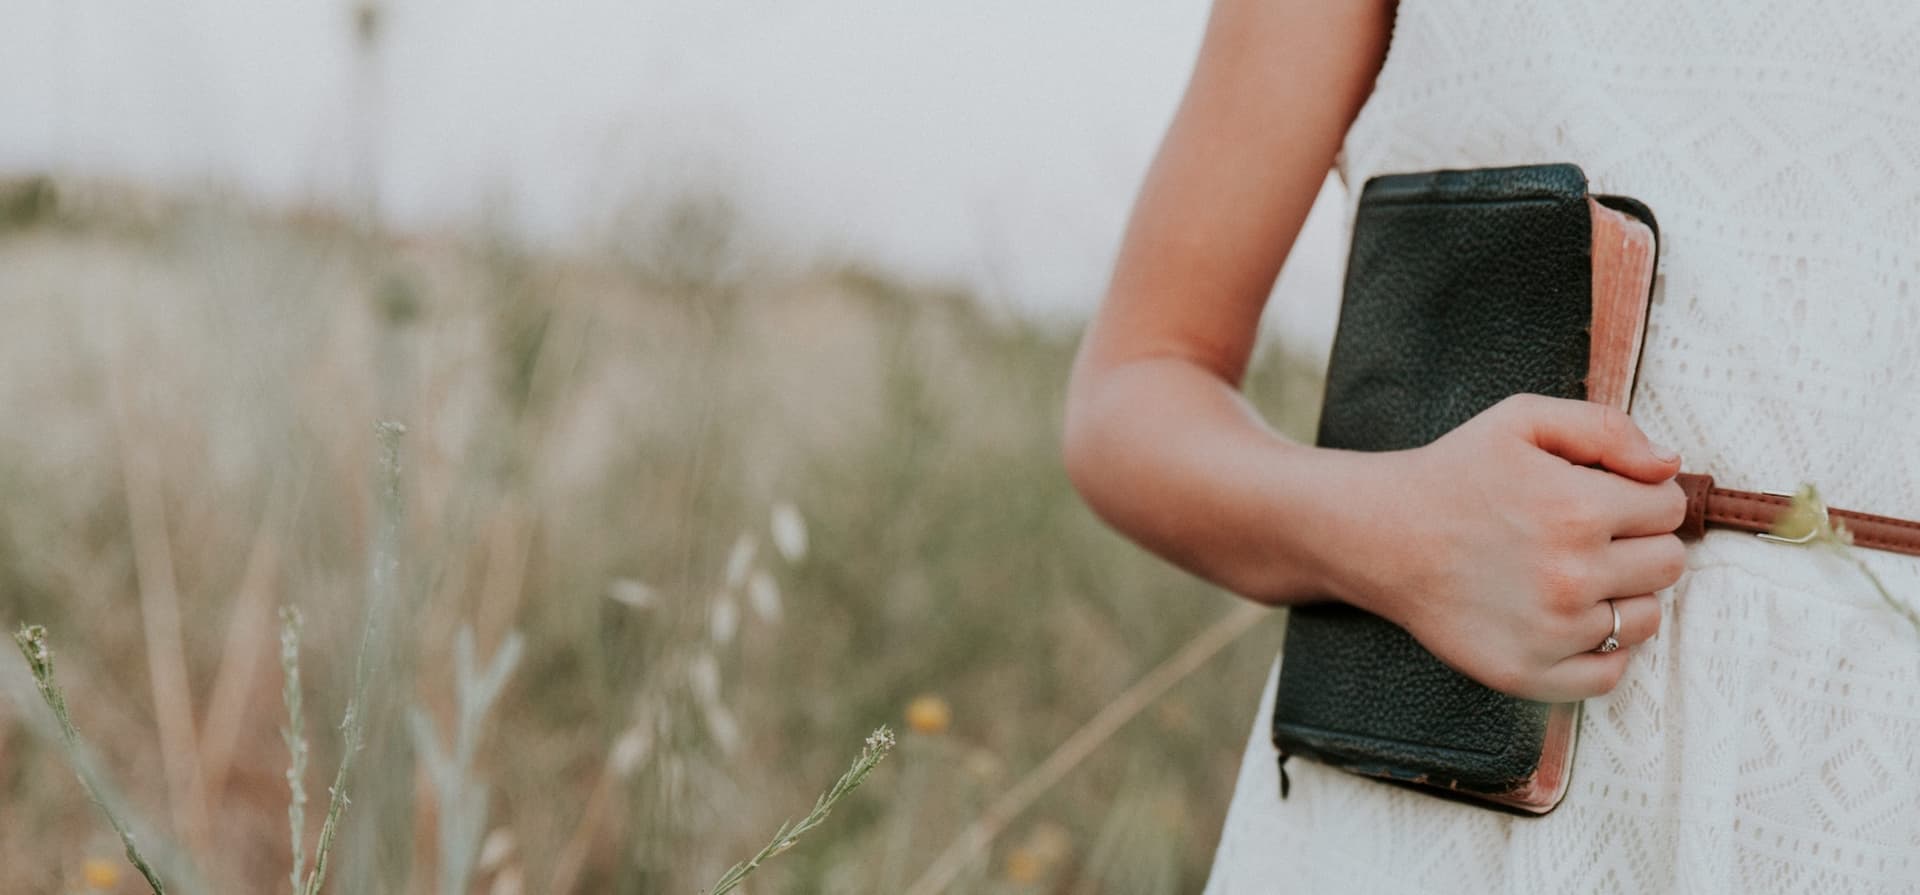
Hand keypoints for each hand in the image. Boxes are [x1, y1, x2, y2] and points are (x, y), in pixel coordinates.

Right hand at [1336, 394, 1686, 701]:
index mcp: (1578, 509)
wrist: (1382, 535)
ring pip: (1646, 619)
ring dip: (1623, 596)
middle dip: (1639, 544)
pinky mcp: (1529, 673)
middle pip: (1668, 565)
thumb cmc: (1454, 474)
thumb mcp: (1522, 419)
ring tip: (1573, 575)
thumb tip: (1670, 466)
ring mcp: (1551, 632)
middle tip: (1587, 536)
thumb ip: (1607, 428)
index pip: (1669, 509)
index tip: (1602, 497)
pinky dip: (1601, 650)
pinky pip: (1609, 673)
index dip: (1641, 497)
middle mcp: (1571, 576)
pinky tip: (1568, 619)